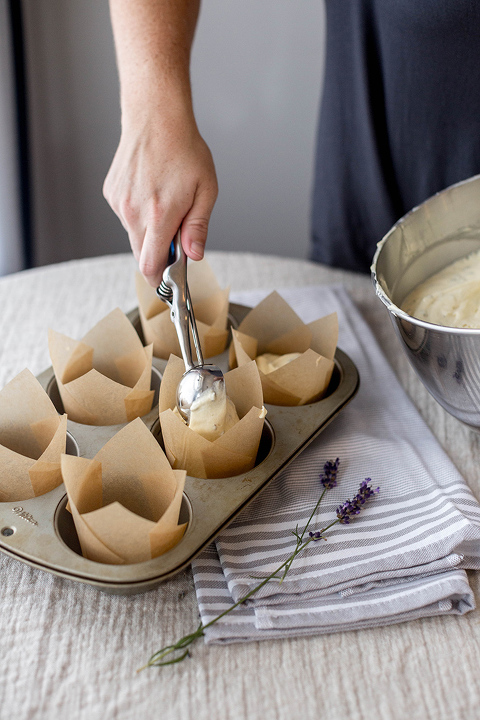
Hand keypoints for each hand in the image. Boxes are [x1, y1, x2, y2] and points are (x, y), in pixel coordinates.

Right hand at [103, 114, 217, 286]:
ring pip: (133, 235)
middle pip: (140, 254)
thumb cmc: (184, 150)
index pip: (150, 265)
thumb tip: (193, 255)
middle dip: (157, 253)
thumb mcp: (205, 191)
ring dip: (149, 230)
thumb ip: (197, 228)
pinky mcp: (111, 194)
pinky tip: (150, 190)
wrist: (156, 118)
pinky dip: (139, 213)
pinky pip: (126, 217)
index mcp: (159, 215)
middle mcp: (134, 212)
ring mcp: (119, 203)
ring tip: (164, 200)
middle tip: (175, 232)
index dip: (159, 277)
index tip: (168, 278)